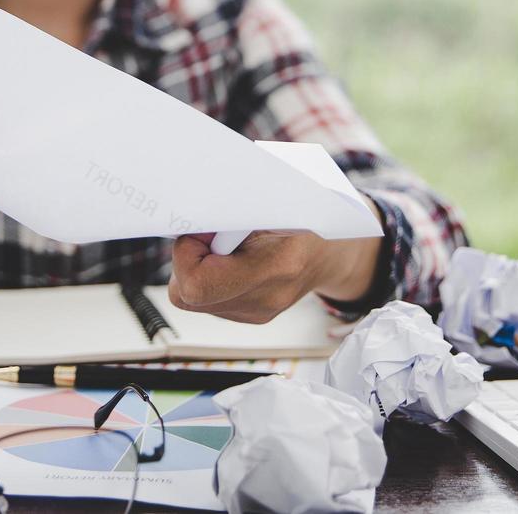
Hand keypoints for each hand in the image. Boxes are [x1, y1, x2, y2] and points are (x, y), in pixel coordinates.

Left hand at [168, 225, 382, 324]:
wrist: (331, 251)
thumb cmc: (301, 217)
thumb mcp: (272, 202)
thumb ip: (233, 208)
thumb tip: (190, 211)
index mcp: (275, 268)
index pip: (196, 284)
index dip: (187, 255)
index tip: (203, 231)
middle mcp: (264, 299)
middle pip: (186, 295)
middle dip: (186, 262)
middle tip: (208, 237)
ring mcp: (256, 313)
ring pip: (191, 299)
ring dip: (197, 269)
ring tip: (224, 247)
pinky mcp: (251, 316)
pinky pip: (208, 300)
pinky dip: (209, 277)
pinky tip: (231, 261)